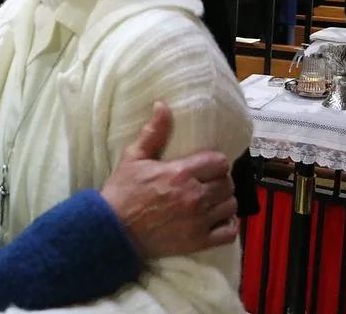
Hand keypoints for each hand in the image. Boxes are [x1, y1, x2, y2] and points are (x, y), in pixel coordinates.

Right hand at [101, 102, 237, 259]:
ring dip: (223, 201)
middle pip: (227, 183)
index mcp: (181, 173)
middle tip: (206, 181)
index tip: (206, 164)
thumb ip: (153, 132)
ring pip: (231, 206)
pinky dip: (228, 225)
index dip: (215, 162)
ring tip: (211, 199)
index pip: (219, 162)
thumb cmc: (123, 191)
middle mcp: (195, 196)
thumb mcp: (133, 157)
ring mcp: (199, 221)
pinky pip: (229, 232)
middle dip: (219, 180)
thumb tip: (163, 105)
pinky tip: (217, 219)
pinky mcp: (199, 241)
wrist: (114, 229)